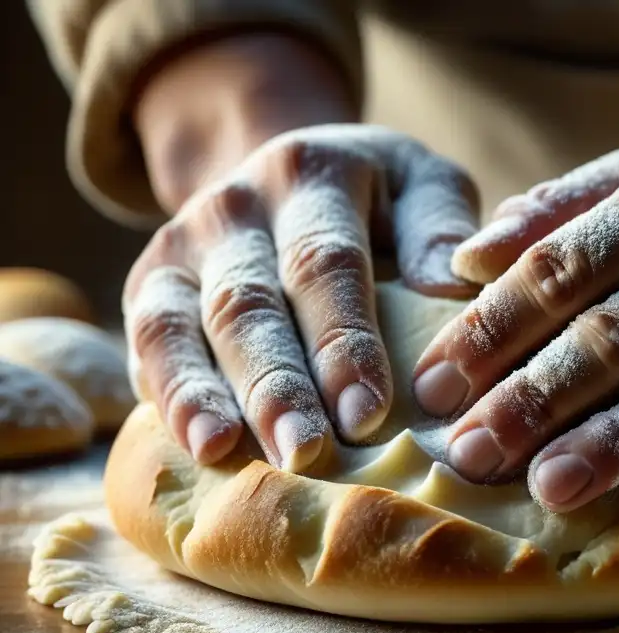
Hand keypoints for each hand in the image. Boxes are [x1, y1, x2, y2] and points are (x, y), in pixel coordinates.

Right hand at [124, 124, 478, 470]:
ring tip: (223, 451)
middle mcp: (234, 206)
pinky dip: (165, 394)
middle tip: (304, 452)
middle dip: (275, 384)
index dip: (344, 341)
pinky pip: (146, 341)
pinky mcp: (151, 285)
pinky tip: (193, 445)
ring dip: (202, 393)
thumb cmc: (380, 202)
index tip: (369, 414)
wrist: (292, 177)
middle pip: (248, 302)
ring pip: (179, 322)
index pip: (326, 264)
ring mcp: (181, 245)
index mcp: (310, 175)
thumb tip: (453, 285)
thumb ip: (439, 227)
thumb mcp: (422, 187)